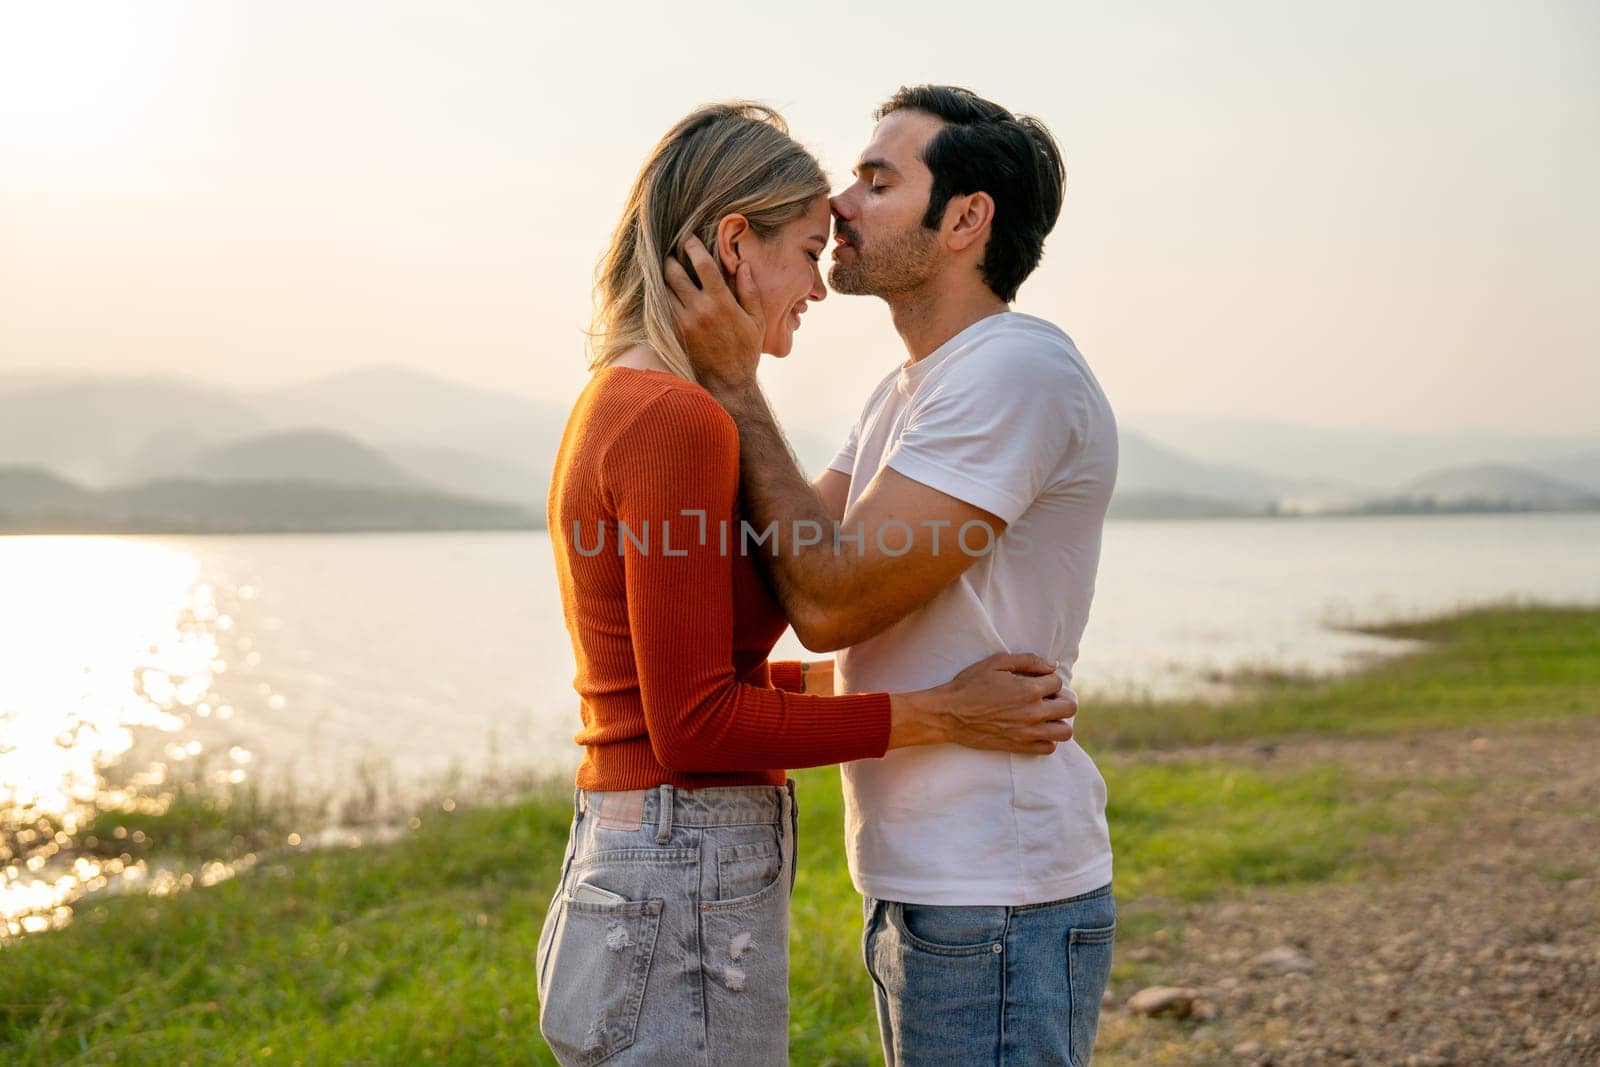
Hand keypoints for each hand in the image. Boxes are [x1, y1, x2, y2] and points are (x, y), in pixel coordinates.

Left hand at [662, 234, 764, 388]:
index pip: (702, 265)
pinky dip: (661, 297)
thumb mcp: (756, 321)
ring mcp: (683, 322)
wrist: (728, 382)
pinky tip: (664, 292)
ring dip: (663, 278)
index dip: (693, 247)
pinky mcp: (674, 334)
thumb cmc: (746, 351)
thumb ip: (749, 292)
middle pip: (674, 274)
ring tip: (666, 270)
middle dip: (671, 260)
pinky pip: (661, 308)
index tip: (688, 238)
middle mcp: (699, 310)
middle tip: (672, 254)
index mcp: (721, 302)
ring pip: (663, 290)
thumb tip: (743, 265)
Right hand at [930, 652, 1072, 754]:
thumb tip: (1052, 666)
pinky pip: (1049, 748)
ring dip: (1059, 721)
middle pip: (1069, 707)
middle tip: (1045, 697)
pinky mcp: (1020, 746)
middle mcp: (1034, 713)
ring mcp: (1028, 733)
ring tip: (1045, 715)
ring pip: (1065, 732)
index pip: (1057, 682)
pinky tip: (1035, 729)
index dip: (1047, 678)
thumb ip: (1028, 661)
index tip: (1036, 680)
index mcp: (1029, 690)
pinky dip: (1047, 739)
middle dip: (1060, 698)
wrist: (949, 714)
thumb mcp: (996, 663)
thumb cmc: (970, 685)